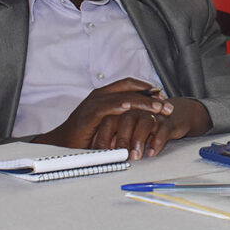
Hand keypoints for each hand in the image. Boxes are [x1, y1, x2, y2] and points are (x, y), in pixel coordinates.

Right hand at [32, 78, 170, 148]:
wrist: (61, 144)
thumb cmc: (84, 135)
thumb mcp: (109, 124)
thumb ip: (123, 119)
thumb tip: (146, 121)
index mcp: (106, 95)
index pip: (131, 85)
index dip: (149, 89)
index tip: (163, 97)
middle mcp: (101, 95)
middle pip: (131, 88)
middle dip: (152, 95)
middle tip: (167, 104)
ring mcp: (95, 102)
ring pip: (124, 96)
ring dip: (144, 101)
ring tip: (159, 108)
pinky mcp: (90, 113)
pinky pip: (109, 106)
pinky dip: (122, 105)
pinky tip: (134, 108)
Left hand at [91, 98, 212, 159]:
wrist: (175, 114)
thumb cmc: (145, 124)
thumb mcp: (125, 130)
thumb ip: (111, 138)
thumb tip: (96, 154)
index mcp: (123, 109)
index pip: (110, 119)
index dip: (104, 135)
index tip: (100, 151)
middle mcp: (138, 109)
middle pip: (127, 118)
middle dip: (122, 138)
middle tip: (117, 154)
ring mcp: (154, 114)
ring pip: (145, 122)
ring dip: (139, 139)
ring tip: (135, 156)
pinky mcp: (168, 120)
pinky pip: (163, 128)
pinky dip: (157, 141)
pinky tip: (152, 152)